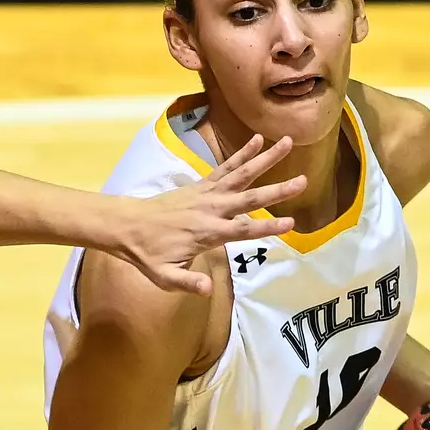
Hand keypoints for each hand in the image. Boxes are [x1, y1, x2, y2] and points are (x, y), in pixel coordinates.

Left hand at [115, 134, 306, 295]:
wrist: (126, 226)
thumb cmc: (148, 255)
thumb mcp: (164, 276)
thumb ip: (188, 283)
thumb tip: (207, 291)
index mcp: (207, 233)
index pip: (243, 230)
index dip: (267, 227)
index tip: (291, 223)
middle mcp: (211, 209)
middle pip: (249, 198)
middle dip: (277, 191)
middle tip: (303, 181)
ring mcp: (207, 194)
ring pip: (241, 174)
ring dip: (266, 159)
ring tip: (288, 143)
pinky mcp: (201, 185)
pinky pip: (225, 167)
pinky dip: (242, 153)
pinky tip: (258, 139)